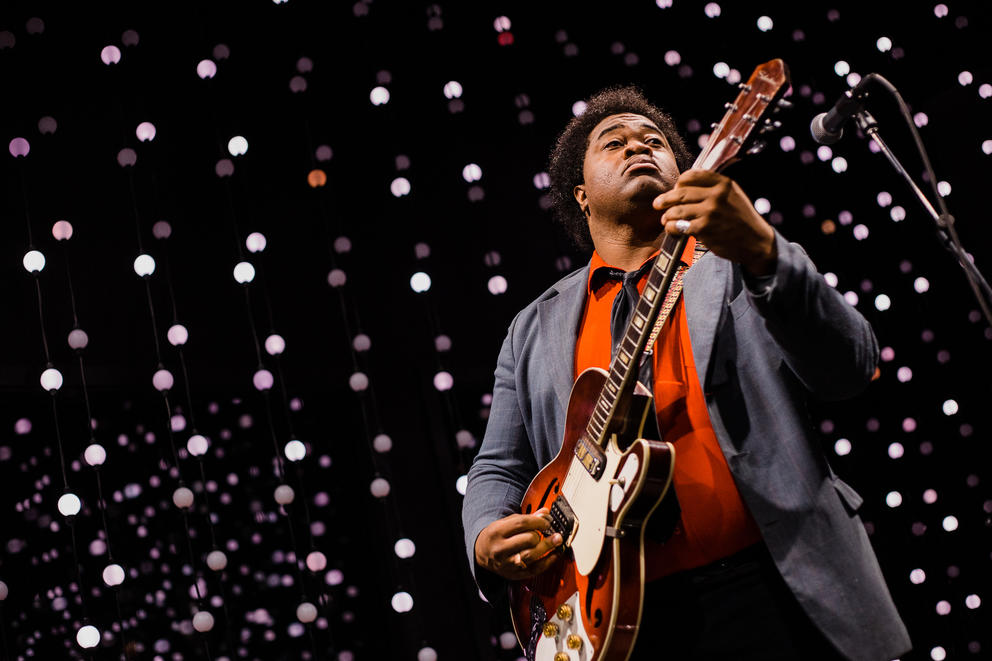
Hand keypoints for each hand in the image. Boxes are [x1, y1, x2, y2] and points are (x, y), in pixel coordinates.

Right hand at [474, 508, 563, 579]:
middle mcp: (500, 549)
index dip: (538, 521)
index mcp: (496, 532)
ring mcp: (507, 564)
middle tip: (549, 531)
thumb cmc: (496, 536)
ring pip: (532, 555)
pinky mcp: (514, 575)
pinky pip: (534, 570)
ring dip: (548, 547)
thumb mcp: (505, 523)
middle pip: (528, 539)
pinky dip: (548, 562)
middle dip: (542, 534)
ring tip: (557, 540)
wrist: (481, 553)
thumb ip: (525, 518)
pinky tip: (554, 554)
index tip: (547, 521)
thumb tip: (545, 513)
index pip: (522, 523)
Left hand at [652, 169, 776, 275]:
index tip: (675, 189)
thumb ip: (713, 188)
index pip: (691, 176)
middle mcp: (716, 195)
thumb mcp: (733, 195)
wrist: (756, 241)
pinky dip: (672, 228)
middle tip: (658, 203)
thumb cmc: (741, 219)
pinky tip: (672, 229)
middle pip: (680, 192)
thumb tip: (685, 186)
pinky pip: (679, 226)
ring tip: (665, 219)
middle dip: (665, 199)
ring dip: (667, 216)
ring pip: (677, 210)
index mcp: (723, 183)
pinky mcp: (704, 228)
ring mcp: (710, 212)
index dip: (679, 183)